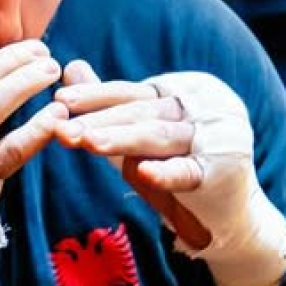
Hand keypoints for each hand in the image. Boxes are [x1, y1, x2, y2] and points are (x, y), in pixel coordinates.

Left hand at [55, 62, 285, 285]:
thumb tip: (70, 66)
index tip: (58, 102)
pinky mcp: (226, 171)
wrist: (227, 219)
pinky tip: (144, 174)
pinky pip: (190, 171)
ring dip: (121, 139)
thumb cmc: (179, 170)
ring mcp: (221, 136)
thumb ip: (109, 104)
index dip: (96, 96)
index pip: (134, 93)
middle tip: (61, 129)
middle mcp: (209, 105)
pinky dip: (167, 172)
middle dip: (100, 120)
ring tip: (87, 142)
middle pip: (144, 111)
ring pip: (161, 135)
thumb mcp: (140, 136)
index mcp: (190, 89)